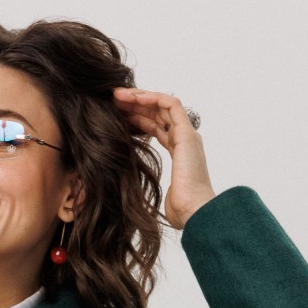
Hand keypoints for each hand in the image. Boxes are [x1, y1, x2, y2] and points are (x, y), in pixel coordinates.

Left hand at [111, 87, 214, 231]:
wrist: (193, 212)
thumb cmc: (180, 209)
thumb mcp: (159, 192)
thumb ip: (151, 182)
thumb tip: (135, 190)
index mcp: (179, 153)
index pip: (156, 127)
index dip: (137, 119)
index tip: (117, 115)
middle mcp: (184, 140)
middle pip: (158, 114)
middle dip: (136, 104)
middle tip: (114, 100)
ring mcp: (187, 135)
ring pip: (163, 105)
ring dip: (140, 97)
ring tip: (118, 95)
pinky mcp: (187, 133)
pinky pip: (171, 104)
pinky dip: (153, 98)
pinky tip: (134, 98)